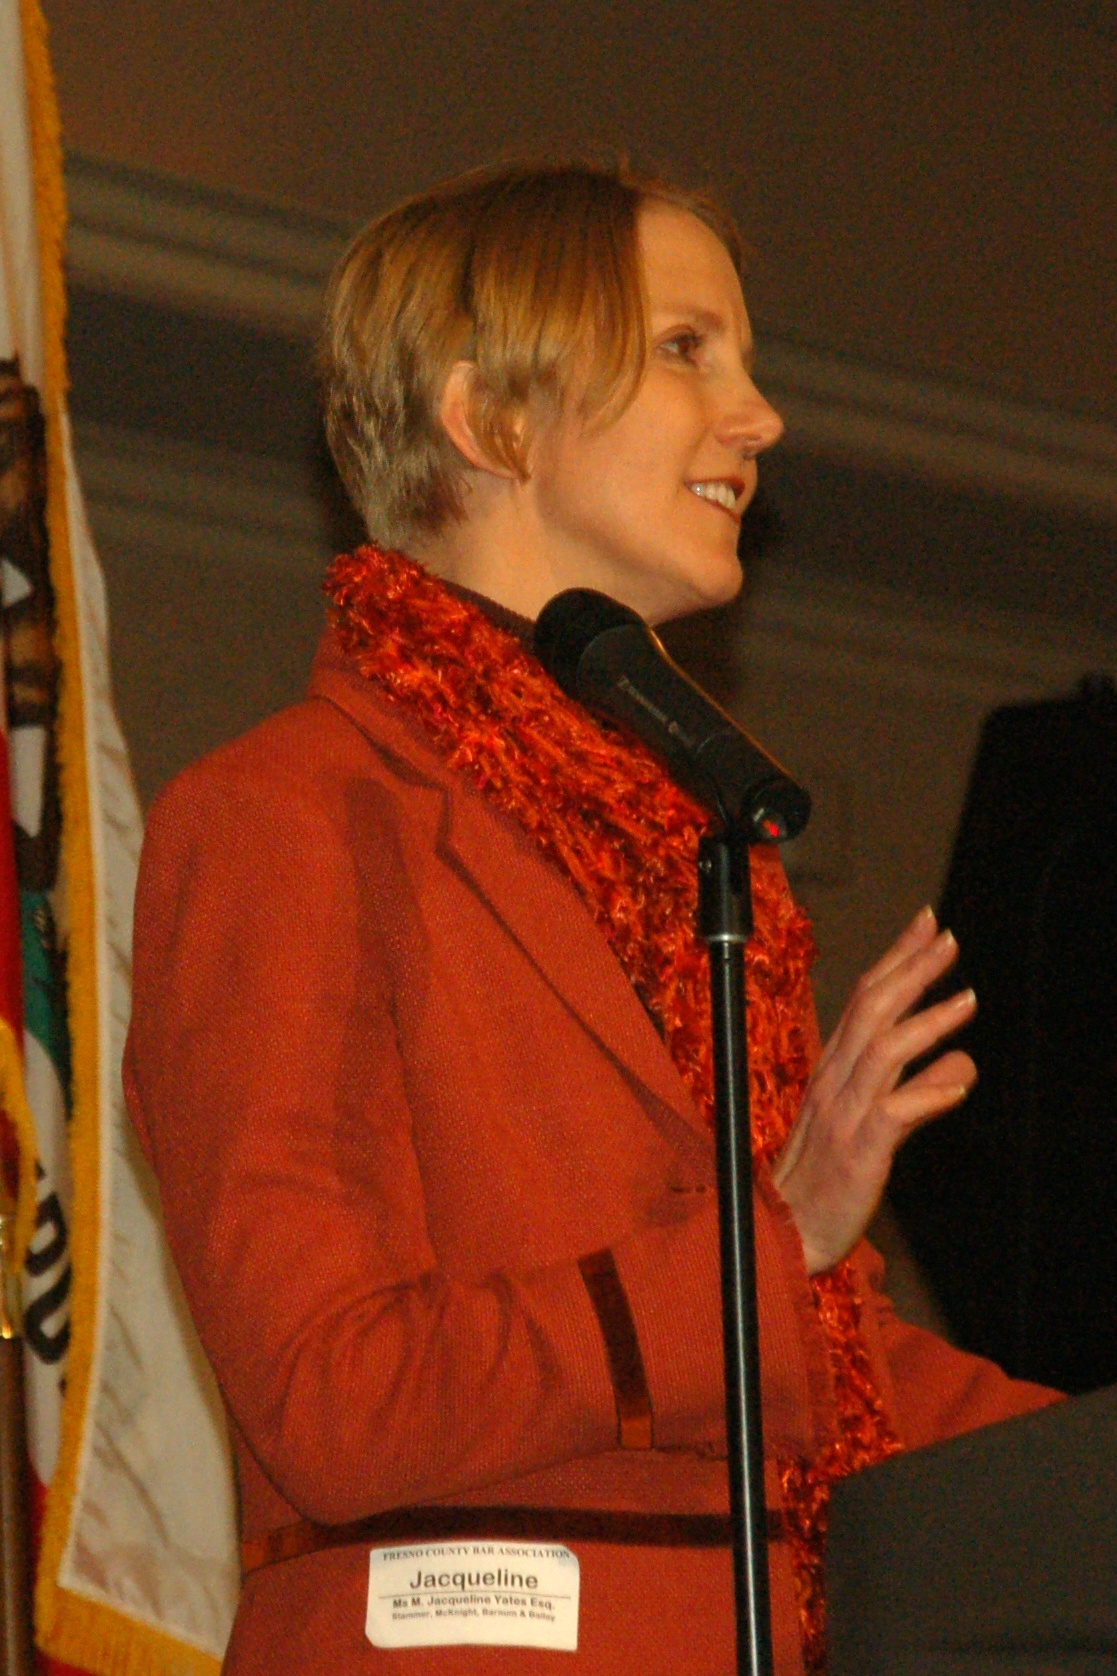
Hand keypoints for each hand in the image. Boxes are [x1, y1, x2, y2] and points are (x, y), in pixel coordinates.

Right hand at [772, 905, 975, 1275]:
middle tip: (948, 938)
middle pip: (872, 1010)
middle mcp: (834, 1082)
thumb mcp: (869, 1123)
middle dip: (912, 970)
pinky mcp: (858, 1153)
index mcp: (832, 1070)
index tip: (925, 925)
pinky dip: (927, 1094)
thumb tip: (961, 1063)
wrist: (785, 1231)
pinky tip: (958, 1082)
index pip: (864, 999)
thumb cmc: (827, 1177)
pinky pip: (893, 1114)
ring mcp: (844, 1115)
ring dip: (928, 1022)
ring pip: (884, 1052)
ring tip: (967, 999)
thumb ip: (915, 1088)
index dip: (896, 959)